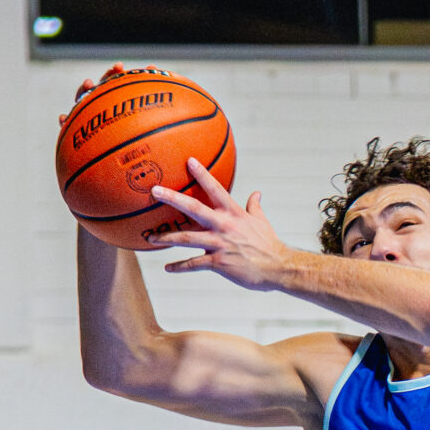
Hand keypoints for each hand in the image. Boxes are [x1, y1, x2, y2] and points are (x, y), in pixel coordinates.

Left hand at [147, 162, 291, 291]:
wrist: (278, 267)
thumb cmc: (269, 244)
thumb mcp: (261, 221)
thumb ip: (254, 207)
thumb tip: (256, 194)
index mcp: (234, 213)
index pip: (216, 189)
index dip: (202, 174)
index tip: (189, 161)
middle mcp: (224, 225)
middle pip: (194, 209)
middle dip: (173, 199)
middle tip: (155, 190)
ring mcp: (220, 244)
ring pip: (187, 238)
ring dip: (167, 237)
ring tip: (151, 238)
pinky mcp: (219, 262)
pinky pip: (194, 264)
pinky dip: (179, 266)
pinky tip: (168, 268)